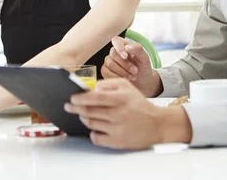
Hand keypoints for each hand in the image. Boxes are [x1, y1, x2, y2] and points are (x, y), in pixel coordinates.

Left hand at [64, 78, 191, 148]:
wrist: (157, 124)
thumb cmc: (139, 104)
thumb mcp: (126, 86)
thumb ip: (108, 84)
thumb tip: (92, 88)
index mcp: (120, 99)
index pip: (94, 98)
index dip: (80, 98)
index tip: (71, 98)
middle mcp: (118, 114)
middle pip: (89, 111)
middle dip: (76, 108)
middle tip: (69, 106)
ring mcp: (117, 129)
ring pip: (91, 124)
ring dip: (84, 119)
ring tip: (84, 115)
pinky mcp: (118, 142)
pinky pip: (97, 138)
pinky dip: (92, 133)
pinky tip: (95, 128)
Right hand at [101, 36, 162, 96]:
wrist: (143, 83)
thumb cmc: (143, 68)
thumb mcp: (145, 59)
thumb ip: (138, 50)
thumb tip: (127, 47)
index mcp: (124, 45)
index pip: (116, 41)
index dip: (119, 48)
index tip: (126, 56)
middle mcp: (115, 52)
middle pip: (113, 54)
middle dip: (125, 64)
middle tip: (135, 71)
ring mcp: (109, 62)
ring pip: (110, 64)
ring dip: (122, 72)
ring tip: (133, 77)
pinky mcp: (106, 71)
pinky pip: (106, 73)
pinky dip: (117, 77)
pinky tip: (125, 79)